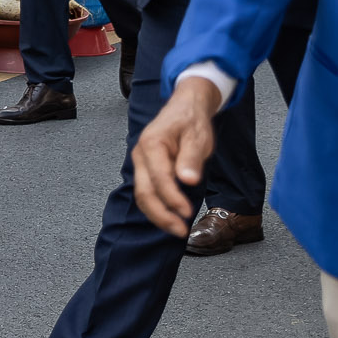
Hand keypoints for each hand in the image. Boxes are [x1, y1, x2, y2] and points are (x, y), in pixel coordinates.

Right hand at [130, 76, 220, 235]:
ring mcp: (141, 162)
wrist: (186, 107)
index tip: (187, 213)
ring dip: (158, 215)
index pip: (159, 178)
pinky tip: (170, 216)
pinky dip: (157, 207)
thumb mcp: (198, 137)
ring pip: (142, 194)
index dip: (172, 198)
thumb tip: (188, 180)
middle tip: (180, 230)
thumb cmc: (191, 120)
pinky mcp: (146, 168)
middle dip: (161, 215)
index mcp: (152, 144)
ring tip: (177, 228)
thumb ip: (191, 158)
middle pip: (144, 191)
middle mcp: (140, 154)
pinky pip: (147, 191)